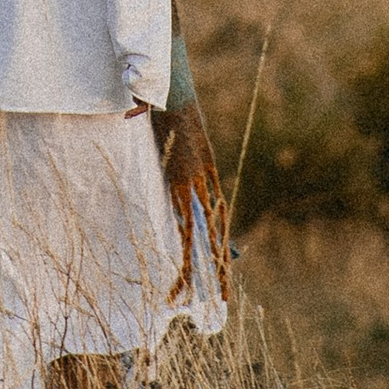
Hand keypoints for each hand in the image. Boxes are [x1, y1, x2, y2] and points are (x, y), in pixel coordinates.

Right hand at [151, 96, 231, 303]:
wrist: (170, 88)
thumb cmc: (167, 109)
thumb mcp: (177, 139)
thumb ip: (178, 160)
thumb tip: (171, 179)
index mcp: (207, 174)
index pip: (218, 219)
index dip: (221, 246)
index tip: (222, 269)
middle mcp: (207, 184)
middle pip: (219, 235)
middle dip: (220, 268)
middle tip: (221, 299)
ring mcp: (197, 187)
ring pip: (207, 239)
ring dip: (205, 272)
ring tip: (204, 301)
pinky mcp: (182, 187)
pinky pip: (187, 230)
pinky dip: (186, 256)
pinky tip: (184, 276)